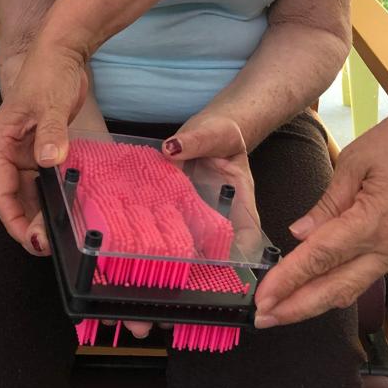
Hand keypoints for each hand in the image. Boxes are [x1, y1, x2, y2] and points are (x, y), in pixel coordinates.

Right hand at [0, 34, 88, 250]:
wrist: (64, 50)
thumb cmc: (49, 72)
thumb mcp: (50, 103)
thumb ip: (51, 134)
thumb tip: (50, 162)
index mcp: (1, 142)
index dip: (13, 218)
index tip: (30, 238)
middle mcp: (10, 150)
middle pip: (13, 196)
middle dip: (28, 221)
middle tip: (48, 245)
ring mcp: (27, 150)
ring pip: (30, 190)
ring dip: (41, 211)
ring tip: (59, 235)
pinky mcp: (44, 147)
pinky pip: (46, 178)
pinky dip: (54, 194)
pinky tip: (68, 209)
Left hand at [104, 114, 257, 340]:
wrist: (210, 134)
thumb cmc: (223, 135)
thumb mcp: (216, 133)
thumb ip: (198, 140)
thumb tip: (172, 148)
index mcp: (239, 211)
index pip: (243, 248)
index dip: (232, 275)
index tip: (210, 293)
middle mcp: (216, 227)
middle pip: (207, 270)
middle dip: (182, 296)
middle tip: (160, 319)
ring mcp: (192, 228)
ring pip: (181, 266)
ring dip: (159, 290)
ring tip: (137, 317)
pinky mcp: (170, 222)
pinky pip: (157, 244)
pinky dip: (140, 262)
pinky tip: (117, 281)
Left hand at [163, 112, 261, 255]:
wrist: (209, 128)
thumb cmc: (222, 132)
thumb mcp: (215, 132)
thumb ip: (196, 140)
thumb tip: (172, 148)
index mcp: (239, 196)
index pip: (248, 231)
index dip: (240, 250)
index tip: (221, 258)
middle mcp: (219, 208)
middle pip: (216, 240)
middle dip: (200, 253)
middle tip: (179, 258)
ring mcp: (197, 207)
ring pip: (190, 232)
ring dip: (176, 240)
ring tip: (157, 246)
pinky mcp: (177, 200)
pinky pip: (169, 213)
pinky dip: (157, 219)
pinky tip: (140, 223)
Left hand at [253, 92, 387, 326]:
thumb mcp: (355, 161)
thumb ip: (327, 203)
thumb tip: (300, 234)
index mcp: (373, 222)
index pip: (320, 258)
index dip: (288, 280)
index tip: (263, 298)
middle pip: (336, 289)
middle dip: (297, 308)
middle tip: (264, 318)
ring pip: (351, 289)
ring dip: (316, 302)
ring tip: (283, 309)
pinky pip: (365, 276)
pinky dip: (337, 286)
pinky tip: (315, 288)